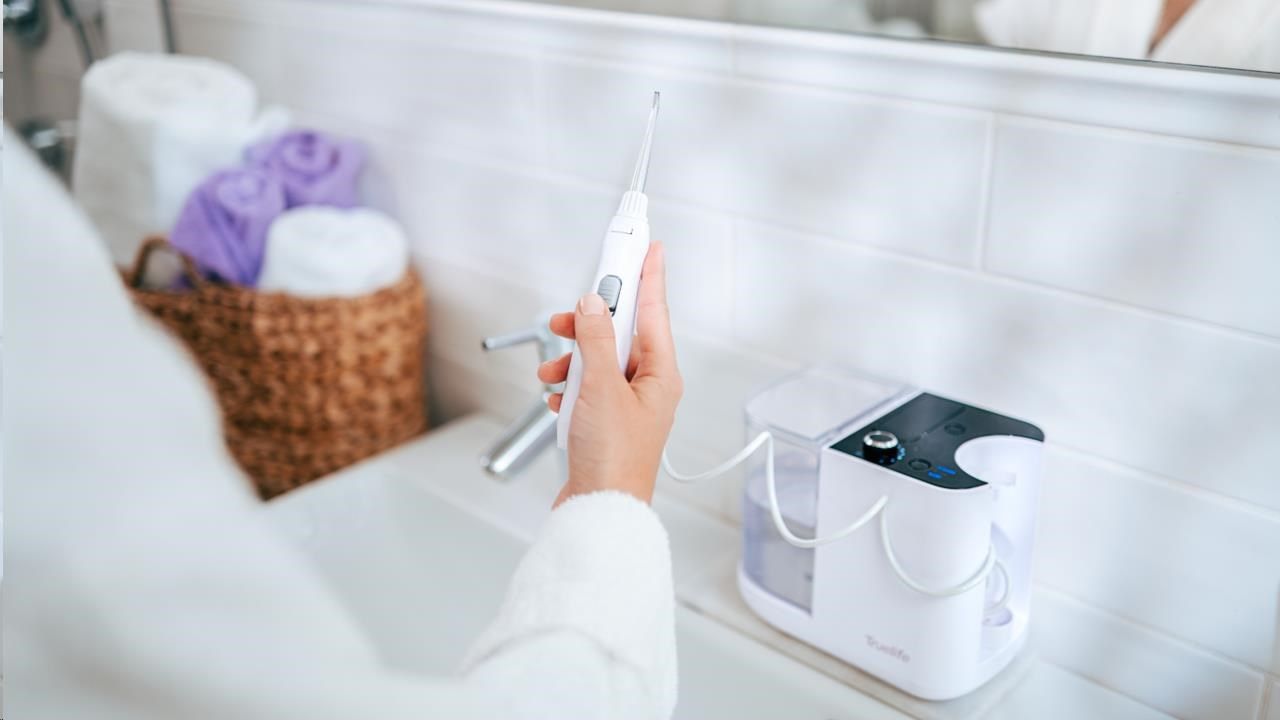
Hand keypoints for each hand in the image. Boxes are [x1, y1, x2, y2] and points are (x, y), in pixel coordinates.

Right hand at [538, 242, 682, 506]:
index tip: (649, 245)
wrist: (599, 510)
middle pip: (620, 333)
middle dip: (589, 325)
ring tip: (553, 373)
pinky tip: (556, 398)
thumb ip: (595, 340)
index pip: (653, 310)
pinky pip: (585, 387)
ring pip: (598, 360)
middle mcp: (648, 386)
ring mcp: (627, 404)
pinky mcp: (605, 421)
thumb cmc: (613, 460)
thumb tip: (594, 305)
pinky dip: (568, 387)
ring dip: (572, 361)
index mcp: (660, 373)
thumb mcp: (600, 388)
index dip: (648, 274)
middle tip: (568, 316)